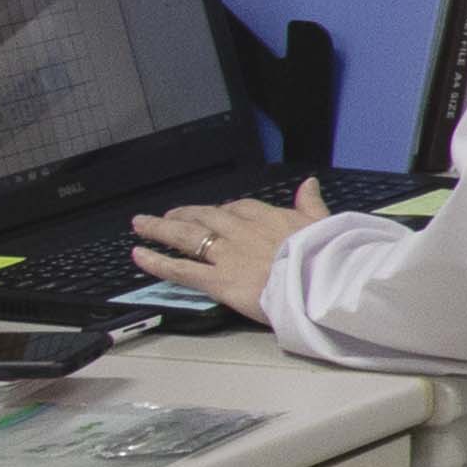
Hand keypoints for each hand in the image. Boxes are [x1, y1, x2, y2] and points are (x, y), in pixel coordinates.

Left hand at [129, 182, 333, 319]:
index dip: (224, 210)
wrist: (321, 282)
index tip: (216, 212)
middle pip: (205, 217)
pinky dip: (158, 262)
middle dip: (185, 214)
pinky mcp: (218, 280)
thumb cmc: (327, 258)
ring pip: (187, 237)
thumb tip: (310, 184)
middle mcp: (242, 232)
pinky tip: (139, 256)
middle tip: (169, 215)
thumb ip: (310, 205)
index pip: (239, 208)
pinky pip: (181, 269)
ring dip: (161, 229)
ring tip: (142, 225)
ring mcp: (227, 255)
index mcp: (269, 218)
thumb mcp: (324, 224)